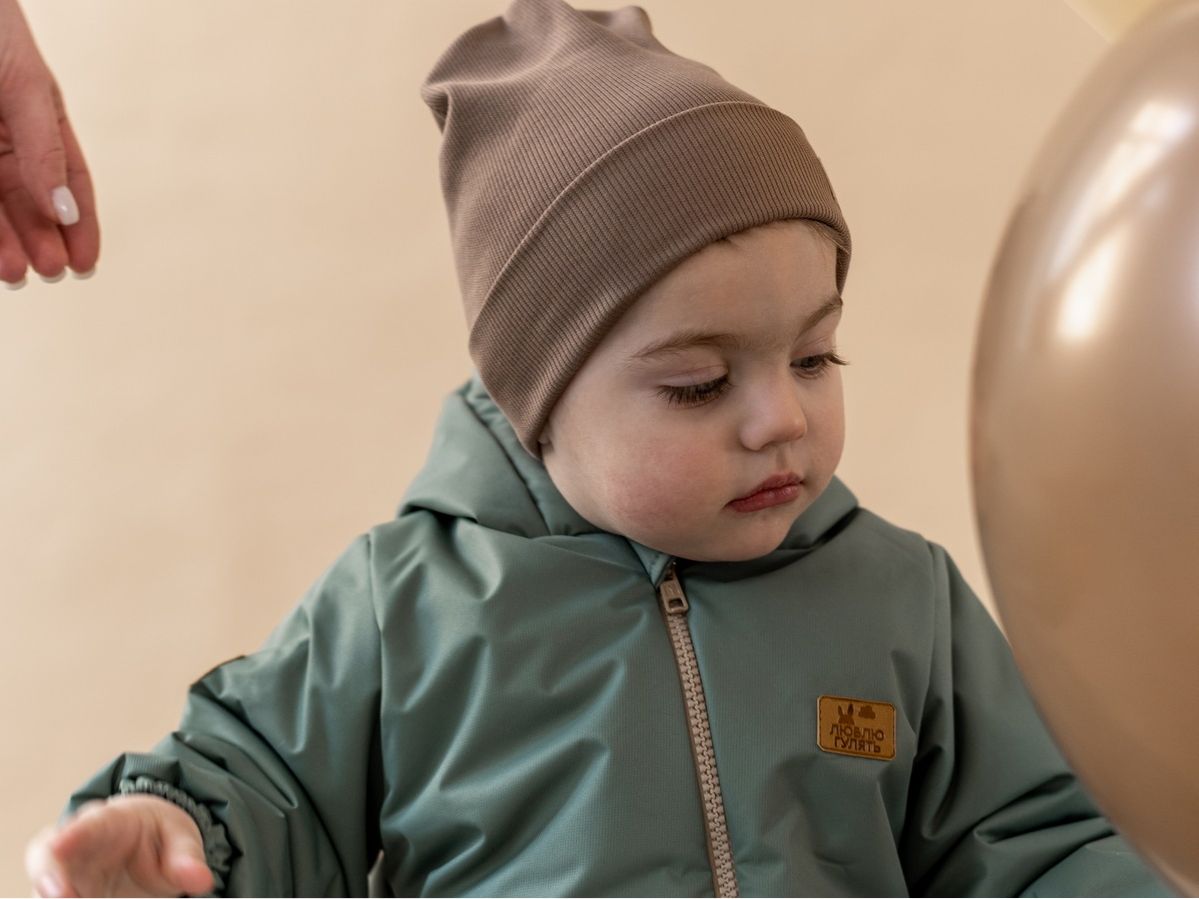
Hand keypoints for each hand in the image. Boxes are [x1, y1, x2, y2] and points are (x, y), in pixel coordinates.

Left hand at [0, 0, 99, 287]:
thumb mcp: (26, 88)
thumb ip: (44, 150)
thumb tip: (64, 211)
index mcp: (39, 122)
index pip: (69, 183)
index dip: (80, 226)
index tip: (86, 263)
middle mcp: (4, 141)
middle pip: (27, 202)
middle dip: (40, 240)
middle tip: (50, 271)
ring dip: (4, 242)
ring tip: (15, 273)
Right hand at [24, 794, 213, 897]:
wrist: (147, 846)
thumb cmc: (160, 836)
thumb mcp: (180, 840)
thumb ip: (187, 859)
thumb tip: (202, 881)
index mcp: (110, 821)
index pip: (89, 824)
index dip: (72, 834)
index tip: (61, 845)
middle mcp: (77, 846)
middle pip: (46, 852)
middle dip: (48, 874)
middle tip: (60, 896)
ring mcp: (66, 874)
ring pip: (43, 884)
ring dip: (49, 893)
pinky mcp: (66, 894)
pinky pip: (55, 898)